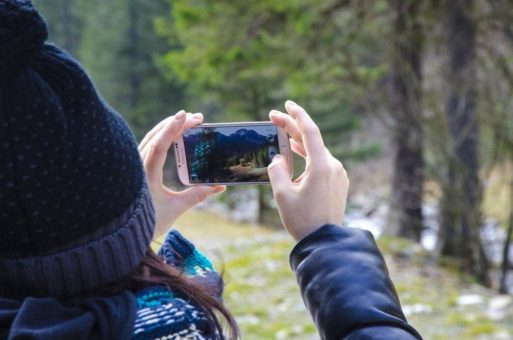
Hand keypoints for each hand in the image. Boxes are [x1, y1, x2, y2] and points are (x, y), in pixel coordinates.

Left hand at [139, 110, 225, 237]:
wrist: (122, 235)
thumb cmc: (148, 223)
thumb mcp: (175, 209)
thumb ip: (197, 196)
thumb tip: (219, 187)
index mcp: (146, 175)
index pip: (160, 145)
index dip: (173, 128)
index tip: (186, 115)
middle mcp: (137, 166)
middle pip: (156, 136)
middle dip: (176, 124)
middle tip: (197, 118)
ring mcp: (134, 166)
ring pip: (150, 139)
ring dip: (168, 128)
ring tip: (186, 121)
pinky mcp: (135, 168)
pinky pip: (147, 146)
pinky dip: (160, 137)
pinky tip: (171, 135)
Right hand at [267, 101, 348, 240]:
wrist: (325, 242)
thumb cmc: (303, 220)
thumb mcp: (282, 194)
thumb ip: (277, 170)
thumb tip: (278, 158)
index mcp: (321, 166)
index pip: (309, 131)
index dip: (297, 115)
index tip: (287, 105)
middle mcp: (333, 166)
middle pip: (311, 140)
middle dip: (292, 128)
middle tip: (274, 118)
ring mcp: (338, 174)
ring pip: (316, 152)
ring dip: (299, 143)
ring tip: (283, 135)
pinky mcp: (338, 183)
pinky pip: (322, 163)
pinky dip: (307, 157)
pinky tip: (296, 156)